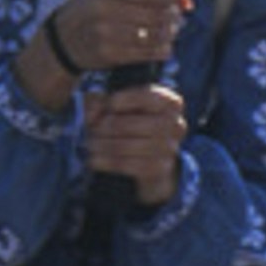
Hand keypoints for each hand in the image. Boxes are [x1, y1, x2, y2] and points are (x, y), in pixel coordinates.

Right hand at [52, 0, 182, 80]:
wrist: (64, 37)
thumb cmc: (95, 9)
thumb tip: (185, 0)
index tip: (180, 3)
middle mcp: (104, 6)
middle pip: (153, 13)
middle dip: (171, 18)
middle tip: (178, 21)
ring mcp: (104, 31)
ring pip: (150, 34)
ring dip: (168, 35)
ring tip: (172, 34)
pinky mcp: (107, 53)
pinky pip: (142, 53)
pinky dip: (159, 51)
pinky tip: (165, 49)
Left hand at [83, 79, 191, 201]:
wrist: (150, 155)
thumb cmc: (134, 120)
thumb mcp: (121, 105)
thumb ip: (103, 102)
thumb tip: (92, 112)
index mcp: (171, 103)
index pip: (147, 97)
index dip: (124, 99)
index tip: (108, 104)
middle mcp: (176, 125)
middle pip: (132, 124)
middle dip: (107, 126)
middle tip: (92, 129)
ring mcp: (170, 148)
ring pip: (127, 146)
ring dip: (103, 145)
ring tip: (90, 144)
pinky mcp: (160, 168)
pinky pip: (128, 165)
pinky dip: (107, 162)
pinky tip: (94, 159)